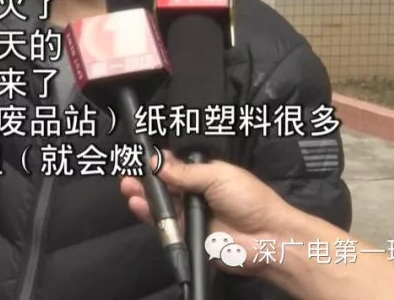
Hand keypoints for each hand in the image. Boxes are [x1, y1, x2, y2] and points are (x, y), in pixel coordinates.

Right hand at [120, 152, 292, 272]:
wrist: (266, 238)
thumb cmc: (249, 200)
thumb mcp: (218, 176)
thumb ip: (186, 172)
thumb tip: (158, 163)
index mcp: (204, 174)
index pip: (175, 165)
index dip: (158, 160)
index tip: (141, 155)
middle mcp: (193, 193)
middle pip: (162, 184)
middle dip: (144, 177)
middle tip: (128, 170)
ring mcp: (188, 214)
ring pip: (159, 203)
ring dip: (142, 194)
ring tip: (127, 185)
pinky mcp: (185, 234)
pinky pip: (163, 224)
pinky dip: (148, 214)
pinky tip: (137, 203)